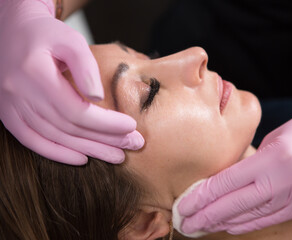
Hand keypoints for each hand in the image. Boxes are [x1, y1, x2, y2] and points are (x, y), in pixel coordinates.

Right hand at [0, 0, 143, 164]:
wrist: (14, 33)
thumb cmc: (47, 34)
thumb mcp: (70, 38)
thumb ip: (85, 66)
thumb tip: (99, 97)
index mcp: (35, 74)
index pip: (77, 110)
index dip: (106, 123)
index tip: (132, 126)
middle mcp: (19, 94)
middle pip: (69, 128)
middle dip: (105, 140)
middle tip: (133, 144)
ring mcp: (11, 107)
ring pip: (55, 138)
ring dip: (89, 149)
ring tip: (117, 155)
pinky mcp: (9, 115)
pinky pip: (33, 142)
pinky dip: (57, 153)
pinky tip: (82, 159)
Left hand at [176, 88, 291, 234]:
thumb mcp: (275, 139)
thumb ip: (253, 162)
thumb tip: (228, 181)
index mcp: (275, 157)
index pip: (228, 183)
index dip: (202, 197)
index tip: (183, 206)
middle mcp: (286, 180)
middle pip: (236, 205)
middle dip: (206, 217)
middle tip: (184, 224)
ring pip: (252, 217)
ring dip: (224, 223)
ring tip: (202, 226)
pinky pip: (272, 219)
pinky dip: (248, 223)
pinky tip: (231, 226)